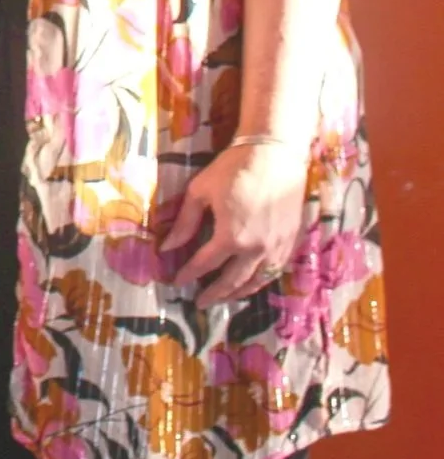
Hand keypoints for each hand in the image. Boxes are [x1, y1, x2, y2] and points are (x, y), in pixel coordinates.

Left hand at [160, 142, 309, 306]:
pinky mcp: (290, 243)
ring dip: (238, 293)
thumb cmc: (232, 170)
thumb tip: (167, 247)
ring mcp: (277, 248)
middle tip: (199, 303)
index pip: (205, 264)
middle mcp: (256, 250)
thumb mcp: (200, 192)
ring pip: (256, 281)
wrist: (274, 156)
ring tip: (223, 298)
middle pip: (232, 281)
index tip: (177, 281)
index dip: (189, 274)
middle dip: (214, 294)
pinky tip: (251, 283)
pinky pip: (274, 272)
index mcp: (231, 237)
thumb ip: (185, 222)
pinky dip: (260, 282)